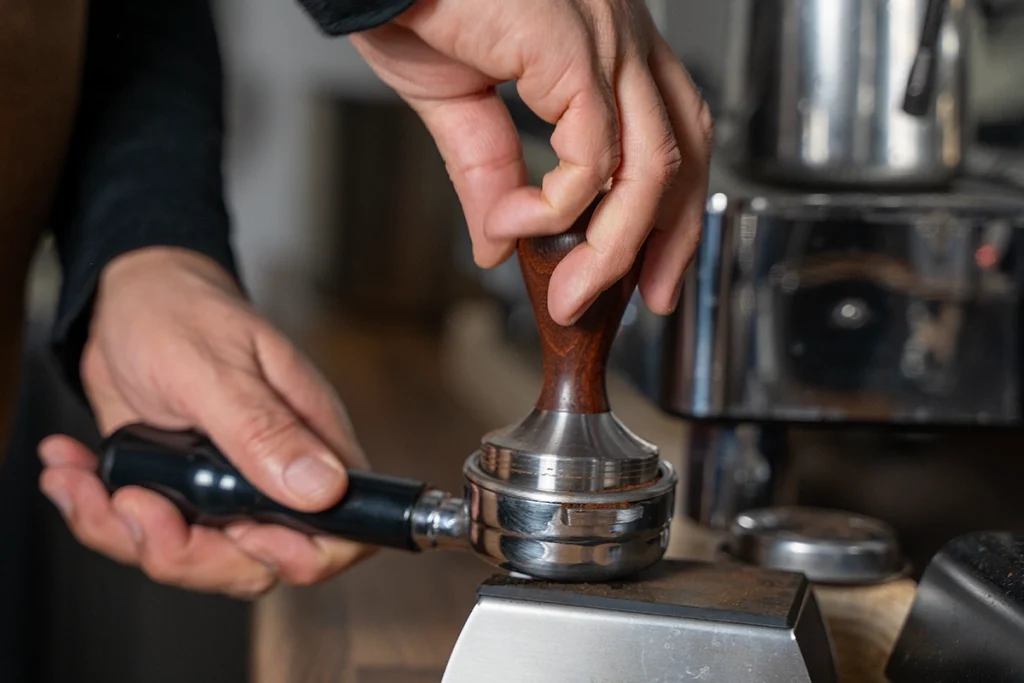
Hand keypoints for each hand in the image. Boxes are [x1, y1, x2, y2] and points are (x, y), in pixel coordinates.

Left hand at [38, 247, 372, 597]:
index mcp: (311, 440)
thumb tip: (323, 488)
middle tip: (136, 503)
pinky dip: (100, 519)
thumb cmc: (183, 313)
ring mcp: (228, 492)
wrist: (129, 304)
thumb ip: (264, 431)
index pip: (338, 531)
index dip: (296, 553)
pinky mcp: (184, 497)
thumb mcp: (216, 368)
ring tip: (88, 483)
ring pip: (198, 562)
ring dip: (128, 535)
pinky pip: (151, 540)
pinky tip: (77, 476)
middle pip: (257, 565)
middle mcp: (275, 476)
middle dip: (186, 553)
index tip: (238, 533)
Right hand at [351, 0, 711, 324]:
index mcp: (607, 40)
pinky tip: (513, 222)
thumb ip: (490, 174)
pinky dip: (557, 207)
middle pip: (686, 148)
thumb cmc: (416, 3)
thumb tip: (499, 245)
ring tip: (570, 293)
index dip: (674, 208)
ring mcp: (604, 36)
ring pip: (648, 164)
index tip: (655, 269)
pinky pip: (591, 155)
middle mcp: (620, 32)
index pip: (676, 131)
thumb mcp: (460, 105)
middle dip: (671, 238)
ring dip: (612, 247)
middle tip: (645, 297)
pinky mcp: (569, 47)